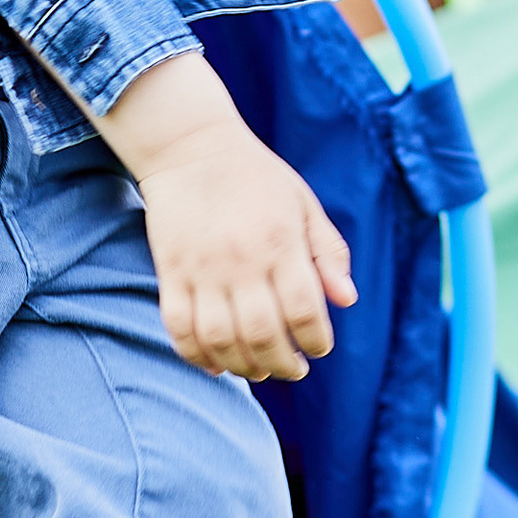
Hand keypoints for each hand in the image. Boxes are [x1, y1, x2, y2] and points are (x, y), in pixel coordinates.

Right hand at [96, 52, 356, 381]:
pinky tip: (216, 364)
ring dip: (243, 367)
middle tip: (294, 369)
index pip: (304, 310)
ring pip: (220, 339)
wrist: (191, 148)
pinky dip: (196, 355)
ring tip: (259, 370)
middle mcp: (241, 259)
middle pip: (263, 334)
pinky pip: (179, 327)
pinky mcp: (171, 272)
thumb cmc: (257, 178)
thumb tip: (346, 300)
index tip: (319, 348)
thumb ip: (329, 251)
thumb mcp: (304, 204)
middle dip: (284, 364)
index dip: (316, 340)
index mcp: (280, 241)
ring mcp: (202, 269)